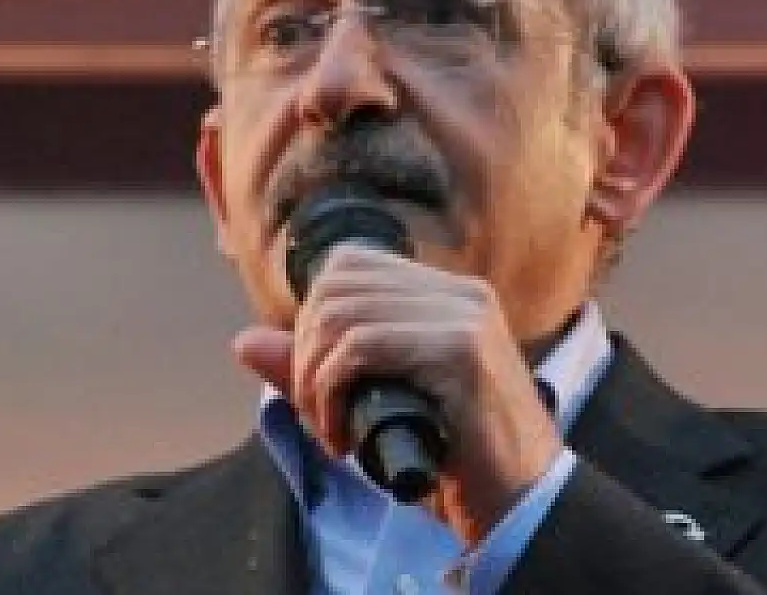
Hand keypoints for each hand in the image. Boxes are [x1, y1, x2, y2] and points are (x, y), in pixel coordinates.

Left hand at [234, 244, 561, 543]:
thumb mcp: (371, 404)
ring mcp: (464, 315)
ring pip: (341, 315)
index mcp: (448, 293)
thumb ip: (315, 369)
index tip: (319, 379)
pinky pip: (361, 348)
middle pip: (336, 285)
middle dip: (306, 352)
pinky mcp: (460, 349)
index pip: (349, 263)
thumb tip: (245, 342)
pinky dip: (332, 395)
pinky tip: (345, 436)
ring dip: (315, 382)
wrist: (521, 502)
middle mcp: (460, 292)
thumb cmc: (450, 456)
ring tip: (332, 429)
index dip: (312, 317)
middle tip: (320, 411)